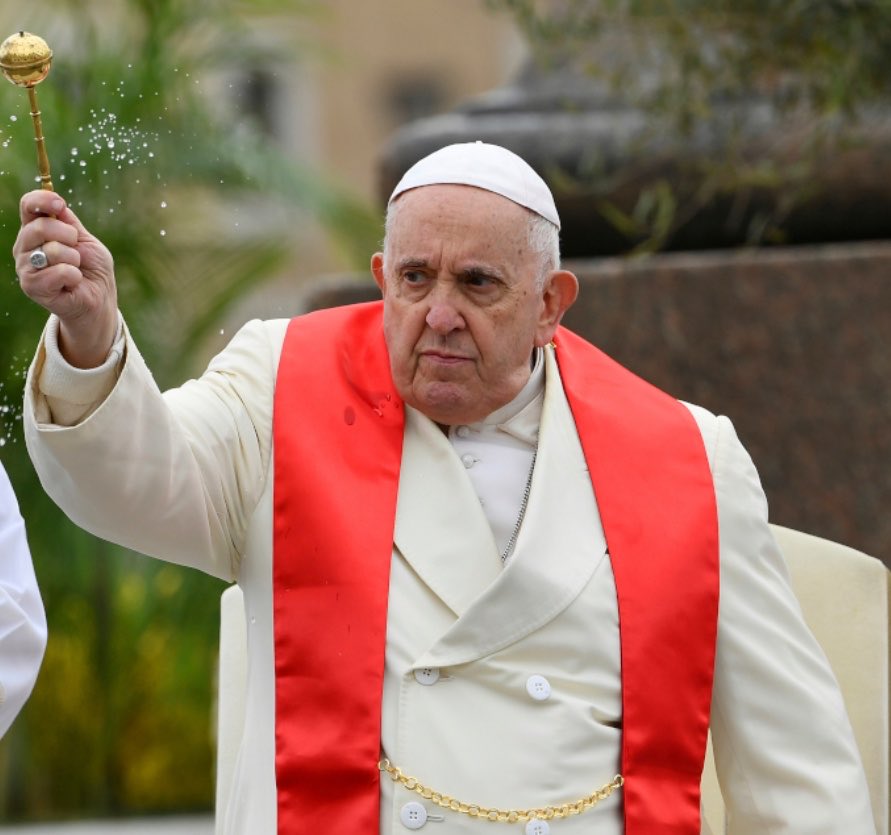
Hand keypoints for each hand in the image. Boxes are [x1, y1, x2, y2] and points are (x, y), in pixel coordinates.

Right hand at [14, 190, 117, 367]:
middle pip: (39, 226)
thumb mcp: (86, 240)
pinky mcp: (31, 286)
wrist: (99, 299)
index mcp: (35, 230)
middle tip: (77, 250)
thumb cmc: (92, 269)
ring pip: (51, 250)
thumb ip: (69, 222)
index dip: (43, 201)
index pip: (28, 206)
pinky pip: (59, 272)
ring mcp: (25, 267)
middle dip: (68, 236)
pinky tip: (73, 282)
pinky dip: (74, 276)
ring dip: (73, 260)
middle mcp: (25, 247)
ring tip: (75, 270)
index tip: (60, 205)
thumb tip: (56, 203)